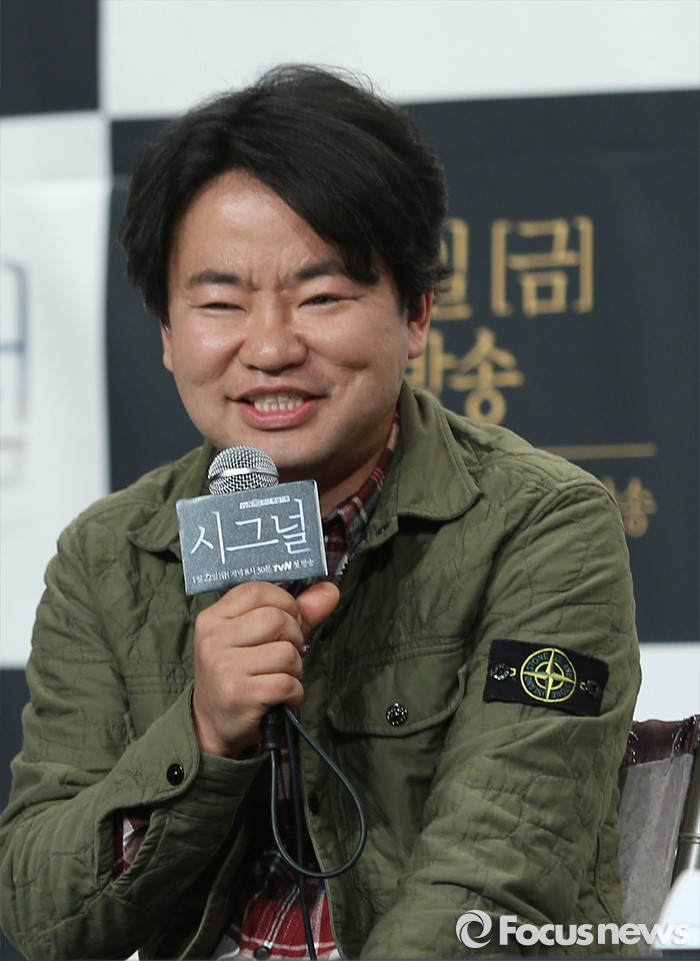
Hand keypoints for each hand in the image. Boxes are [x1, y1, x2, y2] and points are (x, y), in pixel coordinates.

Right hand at [191, 580, 339, 756]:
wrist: (212, 724)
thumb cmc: (238, 674)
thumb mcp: (256, 637)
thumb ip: (294, 612)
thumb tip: (329, 591)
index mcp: (214, 617)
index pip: (258, 590)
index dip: (285, 603)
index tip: (286, 621)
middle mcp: (214, 639)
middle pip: (278, 619)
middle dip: (294, 639)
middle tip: (282, 657)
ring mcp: (224, 666)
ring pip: (286, 652)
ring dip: (295, 669)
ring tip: (278, 678)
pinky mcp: (238, 694)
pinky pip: (287, 683)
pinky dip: (293, 692)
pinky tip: (279, 696)